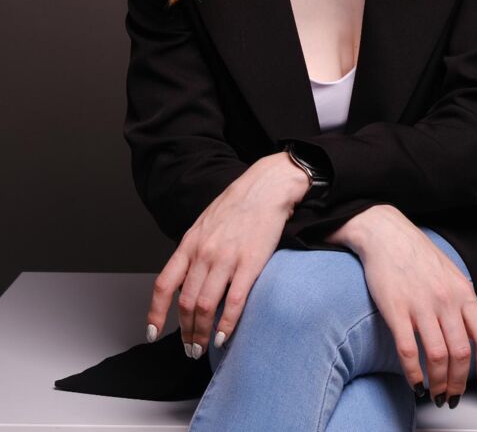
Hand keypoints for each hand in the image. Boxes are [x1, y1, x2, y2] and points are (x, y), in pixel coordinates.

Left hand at [145, 153, 307, 358]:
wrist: (266, 188)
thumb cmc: (236, 206)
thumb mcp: (205, 225)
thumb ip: (194, 252)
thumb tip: (186, 280)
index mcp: (189, 243)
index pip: (164, 284)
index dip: (155, 313)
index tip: (152, 332)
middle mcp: (204, 253)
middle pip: (185, 302)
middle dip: (184, 331)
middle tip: (189, 347)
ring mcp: (226, 259)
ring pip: (205, 306)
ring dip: (201, 333)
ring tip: (203, 347)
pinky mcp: (250, 263)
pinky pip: (234, 302)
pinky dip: (227, 324)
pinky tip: (224, 336)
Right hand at [335, 205, 476, 405]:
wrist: (385, 232)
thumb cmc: (417, 253)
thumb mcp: (450, 273)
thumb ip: (462, 302)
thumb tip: (471, 335)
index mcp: (463, 291)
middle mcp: (445, 299)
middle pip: (461, 354)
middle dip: (459, 383)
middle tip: (452, 396)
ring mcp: (420, 304)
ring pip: (437, 357)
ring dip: (439, 383)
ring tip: (436, 394)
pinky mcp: (395, 309)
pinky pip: (408, 351)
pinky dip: (414, 374)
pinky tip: (415, 383)